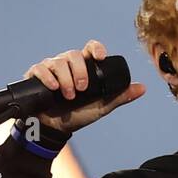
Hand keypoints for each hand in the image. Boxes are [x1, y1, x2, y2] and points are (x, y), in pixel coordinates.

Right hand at [23, 40, 145, 132]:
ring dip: (66, 79)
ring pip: (58, 62)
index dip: (96, 48)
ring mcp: (51, 68)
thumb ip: (120, 96)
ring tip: (69, 95)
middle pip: (73, 54)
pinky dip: (48, 78)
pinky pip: (41, 69)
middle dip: (80, 71)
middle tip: (82, 89)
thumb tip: (142, 88)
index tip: (100, 57)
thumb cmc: (78, 115)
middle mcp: (67, 64)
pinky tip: (53, 88)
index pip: (90, 48)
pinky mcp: (35, 75)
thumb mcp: (102, 106)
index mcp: (83, 66)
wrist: (54, 129)